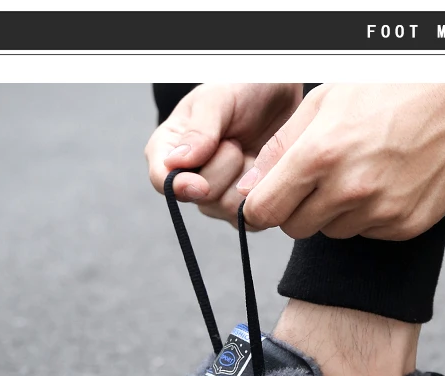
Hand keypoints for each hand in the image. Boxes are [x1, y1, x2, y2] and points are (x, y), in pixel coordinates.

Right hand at [145, 83, 301, 227]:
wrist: (282, 93)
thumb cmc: (244, 89)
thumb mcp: (218, 98)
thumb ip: (199, 129)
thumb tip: (176, 162)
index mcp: (169, 148)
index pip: (161, 180)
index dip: (179, 187)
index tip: (200, 184)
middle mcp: (188, 178)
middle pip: (199, 197)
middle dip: (224, 168)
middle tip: (235, 141)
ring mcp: (217, 198)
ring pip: (226, 208)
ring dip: (245, 177)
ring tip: (250, 151)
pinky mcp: (243, 209)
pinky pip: (251, 217)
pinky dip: (263, 192)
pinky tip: (264, 168)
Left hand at [237, 84, 444, 240]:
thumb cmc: (389, 87)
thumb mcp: (324, 102)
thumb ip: (278, 149)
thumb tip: (246, 189)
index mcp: (320, 155)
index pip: (264, 211)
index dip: (259, 207)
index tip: (265, 199)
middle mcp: (349, 189)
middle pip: (294, 228)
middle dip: (296, 208)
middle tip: (317, 178)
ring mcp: (381, 211)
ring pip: (331, 232)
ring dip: (334, 212)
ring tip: (358, 172)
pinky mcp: (407, 225)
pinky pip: (368, 234)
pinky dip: (368, 216)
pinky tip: (385, 182)